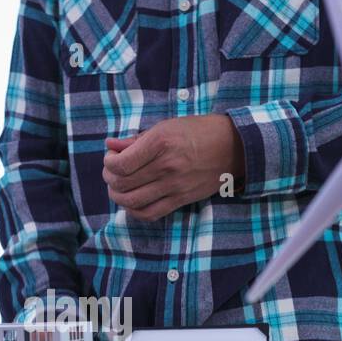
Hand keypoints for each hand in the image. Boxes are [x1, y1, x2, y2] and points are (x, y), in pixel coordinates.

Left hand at [103, 114, 243, 220]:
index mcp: (161, 143)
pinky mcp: (181, 200)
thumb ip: (135, 139)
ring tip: (119, 188)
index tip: (111, 158)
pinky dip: (135, 211)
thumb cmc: (197, 131)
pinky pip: (150, 213)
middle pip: (123, 183)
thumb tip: (110, 146)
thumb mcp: (166, 127)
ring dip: (118, 197)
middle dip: (110, 179)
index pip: (121, 164)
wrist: (232, 147)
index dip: (109, 164)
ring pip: (132, 202)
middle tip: (112, 173)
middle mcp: (166, 166)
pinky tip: (133, 202)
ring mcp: (174, 186)